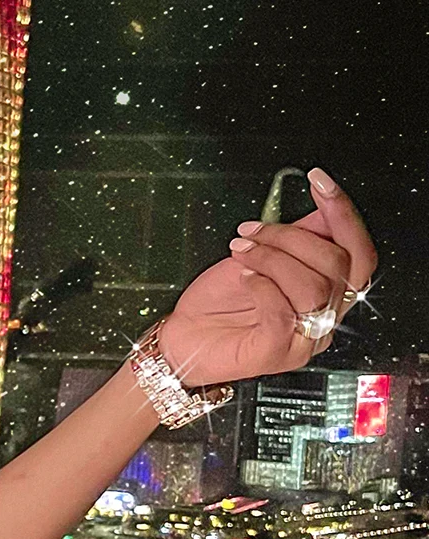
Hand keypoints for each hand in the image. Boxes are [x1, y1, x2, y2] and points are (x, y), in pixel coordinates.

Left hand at [156, 167, 377, 388]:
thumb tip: (323, 207)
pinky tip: (244, 276)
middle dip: (293, 237)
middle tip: (254, 231)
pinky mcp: (276, 354)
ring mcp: (303, 340)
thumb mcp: (263, 256)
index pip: (358, 252)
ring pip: (313, 287)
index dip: (344, 213)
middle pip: (337, 265)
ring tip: (242, 251)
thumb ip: (299, 235)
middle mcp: (324, 318)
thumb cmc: (219, 303)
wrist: (182, 339)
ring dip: (273, 259)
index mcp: (329, 293)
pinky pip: (283, 313)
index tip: (319, 181)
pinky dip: (262, 286)